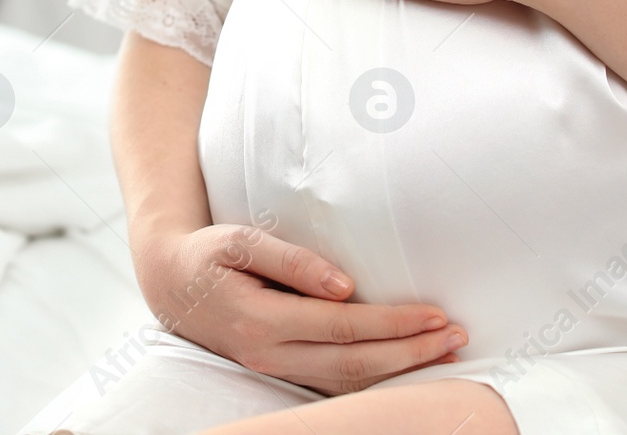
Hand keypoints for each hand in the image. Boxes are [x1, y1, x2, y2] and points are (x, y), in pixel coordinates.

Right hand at [135, 223, 467, 394]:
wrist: (169, 284)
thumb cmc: (208, 254)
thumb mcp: (241, 241)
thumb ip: (292, 261)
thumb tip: (345, 285)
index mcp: (262, 320)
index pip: (345, 327)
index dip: (395, 324)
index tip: (437, 314)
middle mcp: (269, 354)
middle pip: (354, 364)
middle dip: (411, 353)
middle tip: (457, 336)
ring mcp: (273, 369)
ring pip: (347, 383)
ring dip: (400, 371)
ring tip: (445, 354)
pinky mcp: (277, 371)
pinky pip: (333, 386)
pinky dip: (373, 381)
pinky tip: (402, 367)